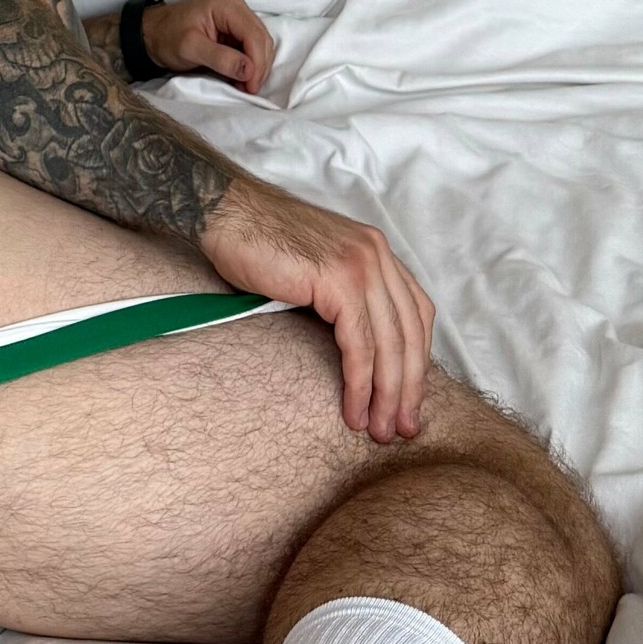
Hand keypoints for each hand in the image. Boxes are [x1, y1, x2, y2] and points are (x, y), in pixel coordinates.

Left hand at [144, 0, 275, 93]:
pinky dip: (250, 62)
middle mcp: (236, 5)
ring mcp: (237, 14)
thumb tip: (248, 71)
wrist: (152, 32)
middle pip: (261, 38)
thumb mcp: (190, 48)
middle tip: (249, 90)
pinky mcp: (235, 26)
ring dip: (256, 66)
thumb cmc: (167, 37)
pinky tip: (242, 76)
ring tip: (246, 86)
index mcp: (226, 5)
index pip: (253, 35)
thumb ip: (220, 58)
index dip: (257, 63)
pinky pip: (251, 45)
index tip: (250, 87)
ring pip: (260, 42)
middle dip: (259, 66)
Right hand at [202, 173, 434, 441]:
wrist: (225, 214)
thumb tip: (353, 346)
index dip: (417, 360)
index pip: (416, 313)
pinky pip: (360, 344)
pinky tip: (354, 408)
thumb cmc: (257, 243)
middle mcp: (377, 254)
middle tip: (403, 428)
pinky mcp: (339, 280)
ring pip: (390, 343)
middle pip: (411, 332)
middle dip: (410, 387)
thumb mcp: (314, 267)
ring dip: (388, 394)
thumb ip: (339, 294)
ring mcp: (361, 265)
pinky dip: (361, 383)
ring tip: (379, 429)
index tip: (408, 399)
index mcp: (375, 250)